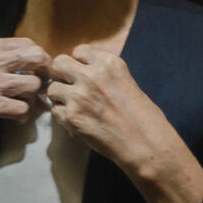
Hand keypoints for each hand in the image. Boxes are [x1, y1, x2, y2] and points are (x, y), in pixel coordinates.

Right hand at [0, 37, 48, 201]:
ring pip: (34, 86)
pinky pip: (22, 109)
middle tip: (39, 84)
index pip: (28, 44)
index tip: (36, 68)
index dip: (38, 57)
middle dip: (44, 72)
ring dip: (32, 97)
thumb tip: (17, 59)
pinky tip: (14, 117)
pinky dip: (22, 115)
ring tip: (23, 102)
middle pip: (38, 59)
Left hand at [43, 46, 202, 202]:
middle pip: (58, 64)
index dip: (74, 63)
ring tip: (72, 114)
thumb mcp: (131, 89)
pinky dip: (61, 120)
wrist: (151, 153)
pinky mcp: (75, 118)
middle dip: (59, 78)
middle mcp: (96, 75)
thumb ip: (108, 77)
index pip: (78, 50)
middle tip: (67, 94)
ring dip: (57, 99)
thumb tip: (85, 71)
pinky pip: (55, 113)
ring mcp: (83, 96)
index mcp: (114, 63)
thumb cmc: (147, 124)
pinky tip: (77, 128)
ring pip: (52, 89)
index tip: (78, 76)